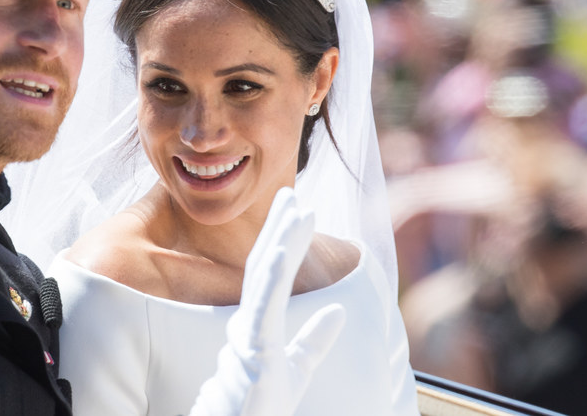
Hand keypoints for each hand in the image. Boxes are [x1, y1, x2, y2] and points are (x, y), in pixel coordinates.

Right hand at [187, 187, 346, 415]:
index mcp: (258, 324)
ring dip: (279, 241)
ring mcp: (250, 335)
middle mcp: (249, 323)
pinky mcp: (253, 351)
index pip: (270, 273)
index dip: (284, 238)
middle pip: (263, 265)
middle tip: (291, 193)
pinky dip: (270, 276)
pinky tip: (278, 251)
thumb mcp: (296, 370)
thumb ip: (315, 340)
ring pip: (263, 279)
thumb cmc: (260, 406)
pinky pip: (262, 307)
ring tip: (293, 211)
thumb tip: (337, 311)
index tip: (298, 208)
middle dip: (278, 228)